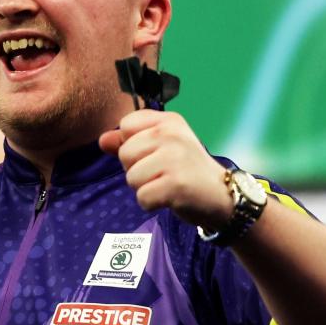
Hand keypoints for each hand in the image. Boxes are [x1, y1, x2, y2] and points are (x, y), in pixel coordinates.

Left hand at [99, 109, 231, 228]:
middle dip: (137, 169)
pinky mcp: (176, 184)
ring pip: (131, 178)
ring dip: (144, 188)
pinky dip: (151, 203)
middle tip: (163, 173)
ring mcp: (175, 158)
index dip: (132, 144)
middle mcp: (172, 134)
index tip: (154, 153)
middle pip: (125, 153)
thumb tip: (102, 140)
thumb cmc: (187, 170)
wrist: (223, 196)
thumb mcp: (160, 148)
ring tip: (167, 184)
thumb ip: (128, 142)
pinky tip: (170, 198)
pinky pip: (142, 197)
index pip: (126, 125)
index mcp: (168, 121)